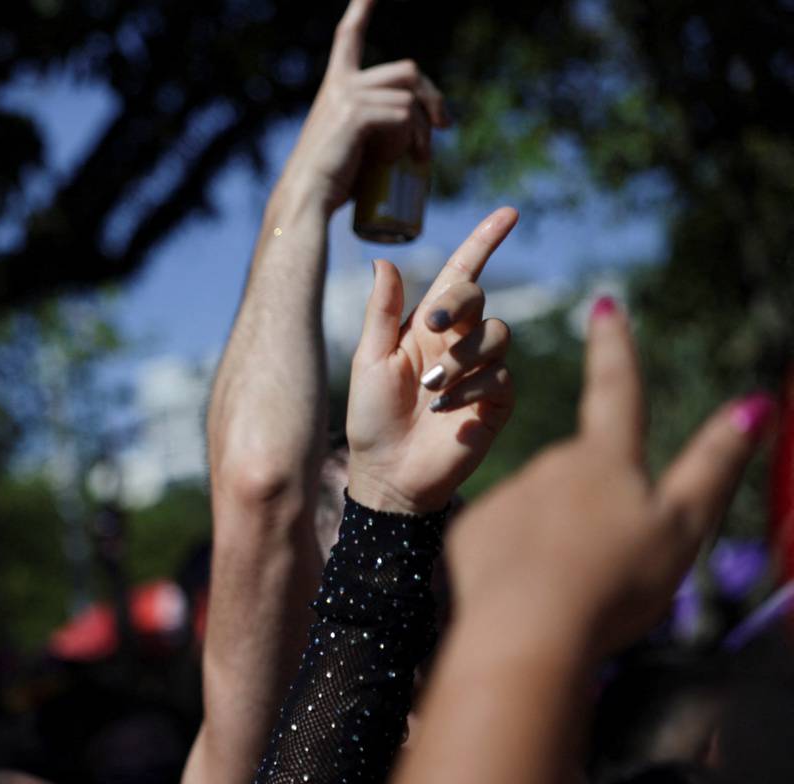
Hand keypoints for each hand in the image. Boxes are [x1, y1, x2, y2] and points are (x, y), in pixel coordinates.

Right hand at [277, 0, 447, 216]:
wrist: (306, 203)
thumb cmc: (331, 186)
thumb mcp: (357, 148)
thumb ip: (378, 129)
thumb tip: (424, 133)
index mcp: (336, 87)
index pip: (350, 36)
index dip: (362, 8)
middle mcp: (341, 84)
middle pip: (407, 69)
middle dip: (432, 97)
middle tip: (443, 128)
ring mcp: (347, 96)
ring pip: (410, 96)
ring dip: (423, 128)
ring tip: (420, 160)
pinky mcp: (355, 113)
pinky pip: (402, 116)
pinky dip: (411, 139)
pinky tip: (403, 161)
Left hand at [344, 207, 518, 512]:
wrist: (387, 475)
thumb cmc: (372, 420)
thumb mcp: (369, 361)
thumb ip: (382, 313)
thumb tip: (384, 260)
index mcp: (428, 328)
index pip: (463, 275)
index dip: (485, 242)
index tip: (508, 213)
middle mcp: (460, 343)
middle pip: (480, 299)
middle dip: (459, 305)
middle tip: (431, 327)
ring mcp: (483, 371)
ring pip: (496, 336)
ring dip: (461, 359)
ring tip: (431, 390)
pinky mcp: (498, 401)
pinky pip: (499, 377)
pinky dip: (469, 390)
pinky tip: (444, 412)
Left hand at [447, 300, 773, 659]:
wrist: (525, 633)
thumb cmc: (614, 585)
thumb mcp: (683, 527)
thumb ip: (714, 465)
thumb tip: (754, 405)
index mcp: (605, 459)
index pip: (616, 390)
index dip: (614, 348)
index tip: (603, 304)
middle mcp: (550, 464)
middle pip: (581, 476)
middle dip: (594, 510)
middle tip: (608, 571)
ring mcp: (507, 495)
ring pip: (540, 512)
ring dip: (555, 543)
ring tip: (568, 591)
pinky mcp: (470, 531)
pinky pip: (501, 542)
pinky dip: (517, 564)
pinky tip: (525, 596)